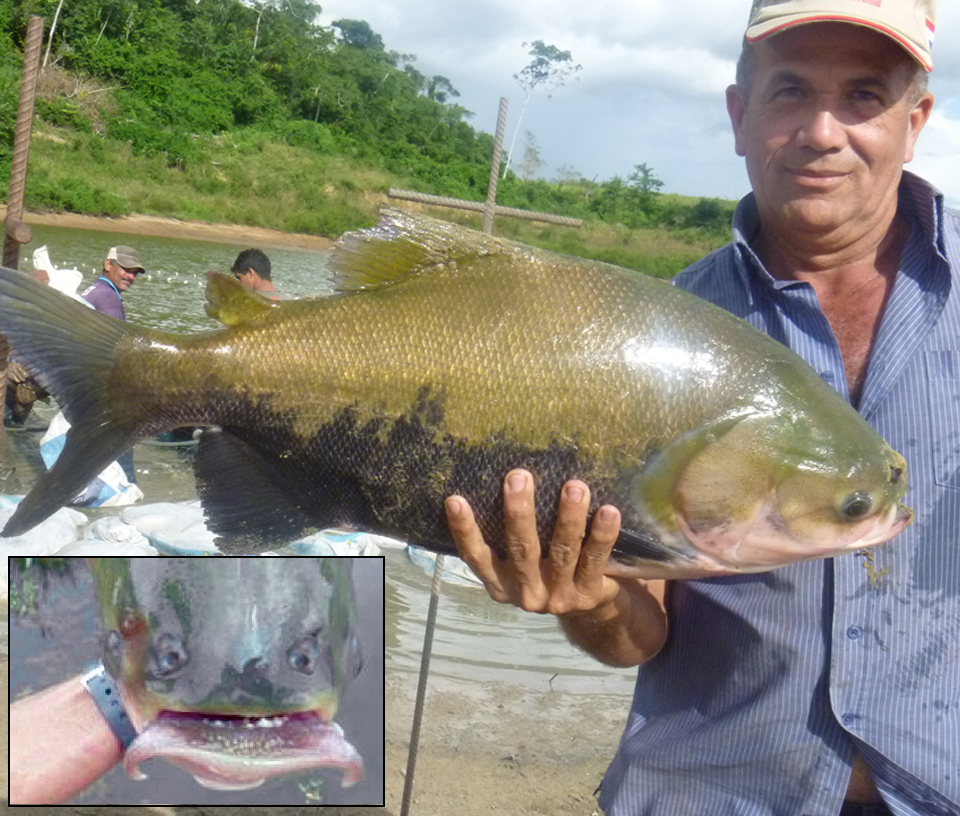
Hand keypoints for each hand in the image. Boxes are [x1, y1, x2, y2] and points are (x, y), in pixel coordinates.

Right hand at [445, 468, 623, 615]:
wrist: (593, 611)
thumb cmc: (549, 569)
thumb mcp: (523, 562)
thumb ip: (511, 535)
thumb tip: (506, 478)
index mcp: (501, 583)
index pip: (476, 556)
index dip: (464, 529)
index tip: (454, 499)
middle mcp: (526, 592)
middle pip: (521, 549)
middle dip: (519, 511)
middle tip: (518, 476)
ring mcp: (558, 596)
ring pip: (561, 552)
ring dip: (567, 517)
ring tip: (574, 486)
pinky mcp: (589, 594)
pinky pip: (595, 560)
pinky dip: (601, 535)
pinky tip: (608, 511)